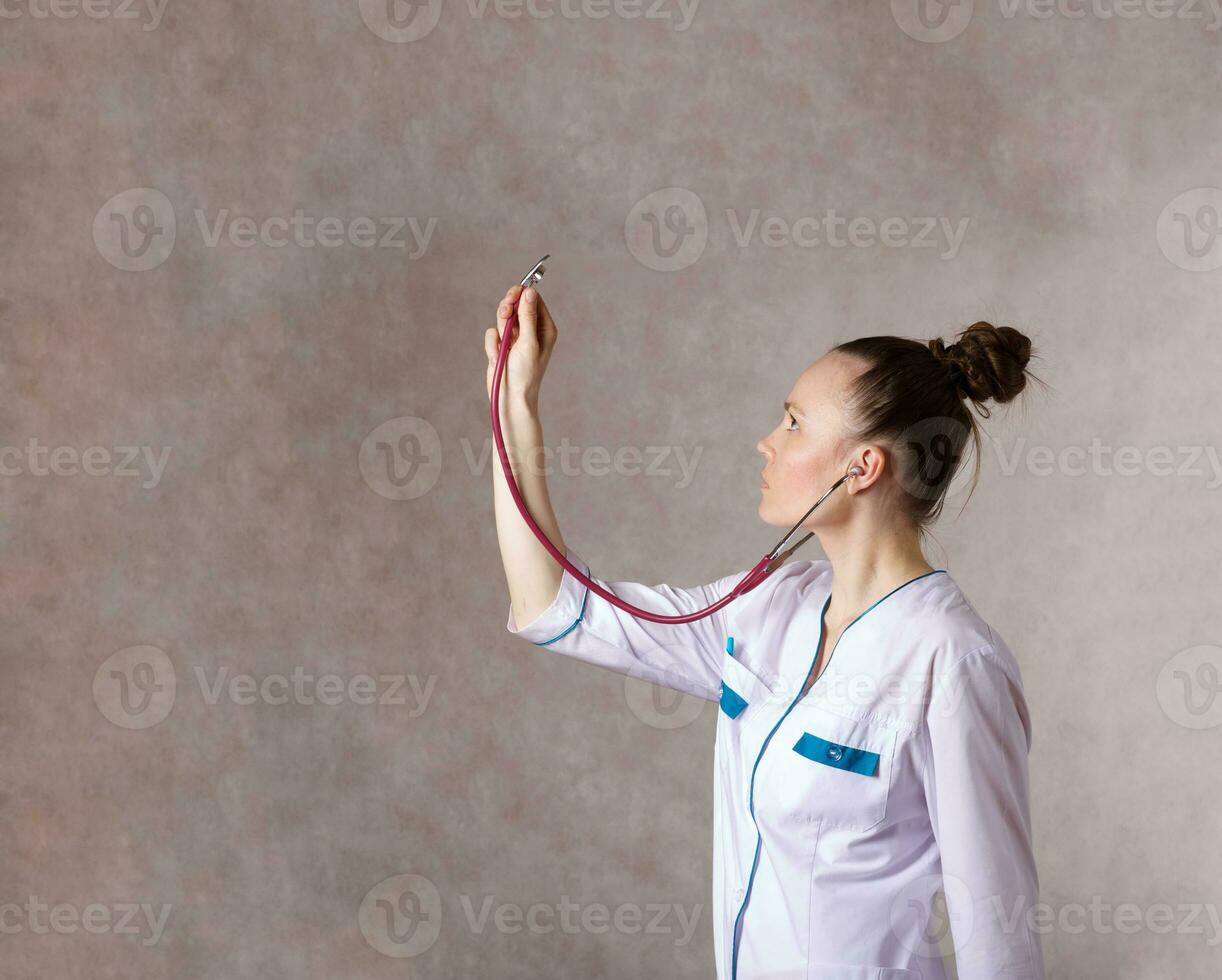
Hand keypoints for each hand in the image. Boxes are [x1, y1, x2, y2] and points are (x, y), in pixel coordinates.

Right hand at [485, 284, 557, 408]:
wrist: (510, 396)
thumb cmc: (525, 374)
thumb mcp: (528, 343)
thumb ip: (527, 317)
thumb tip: (529, 293)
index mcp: (544, 328)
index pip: (533, 300)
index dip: (521, 294)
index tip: (512, 297)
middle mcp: (531, 330)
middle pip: (516, 304)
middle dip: (508, 309)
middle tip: (505, 315)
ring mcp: (515, 337)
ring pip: (502, 317)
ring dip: (500, 330)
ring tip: (504, 345)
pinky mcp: (501, 344)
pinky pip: (492, 333)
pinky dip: (493, 345)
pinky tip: (498, 358)